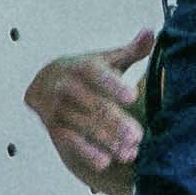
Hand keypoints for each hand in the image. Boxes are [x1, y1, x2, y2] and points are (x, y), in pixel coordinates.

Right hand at [28, 32, 157, 194]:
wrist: (45, 83)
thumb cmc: (83, 73)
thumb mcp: (106, 59)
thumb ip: (131, 50)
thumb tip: (150, 33)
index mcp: (80, 66)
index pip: (94, 73)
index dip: (112, 84)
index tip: (133, 96)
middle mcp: (65, 87)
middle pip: (91, 104)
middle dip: (115, 121)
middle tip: (138, 135)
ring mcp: (57, 109)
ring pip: (82, 126)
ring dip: (106, 140)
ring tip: (130, 151)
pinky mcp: (54, 129)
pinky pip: (69, 142)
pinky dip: (87, 153)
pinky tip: (106, 161)